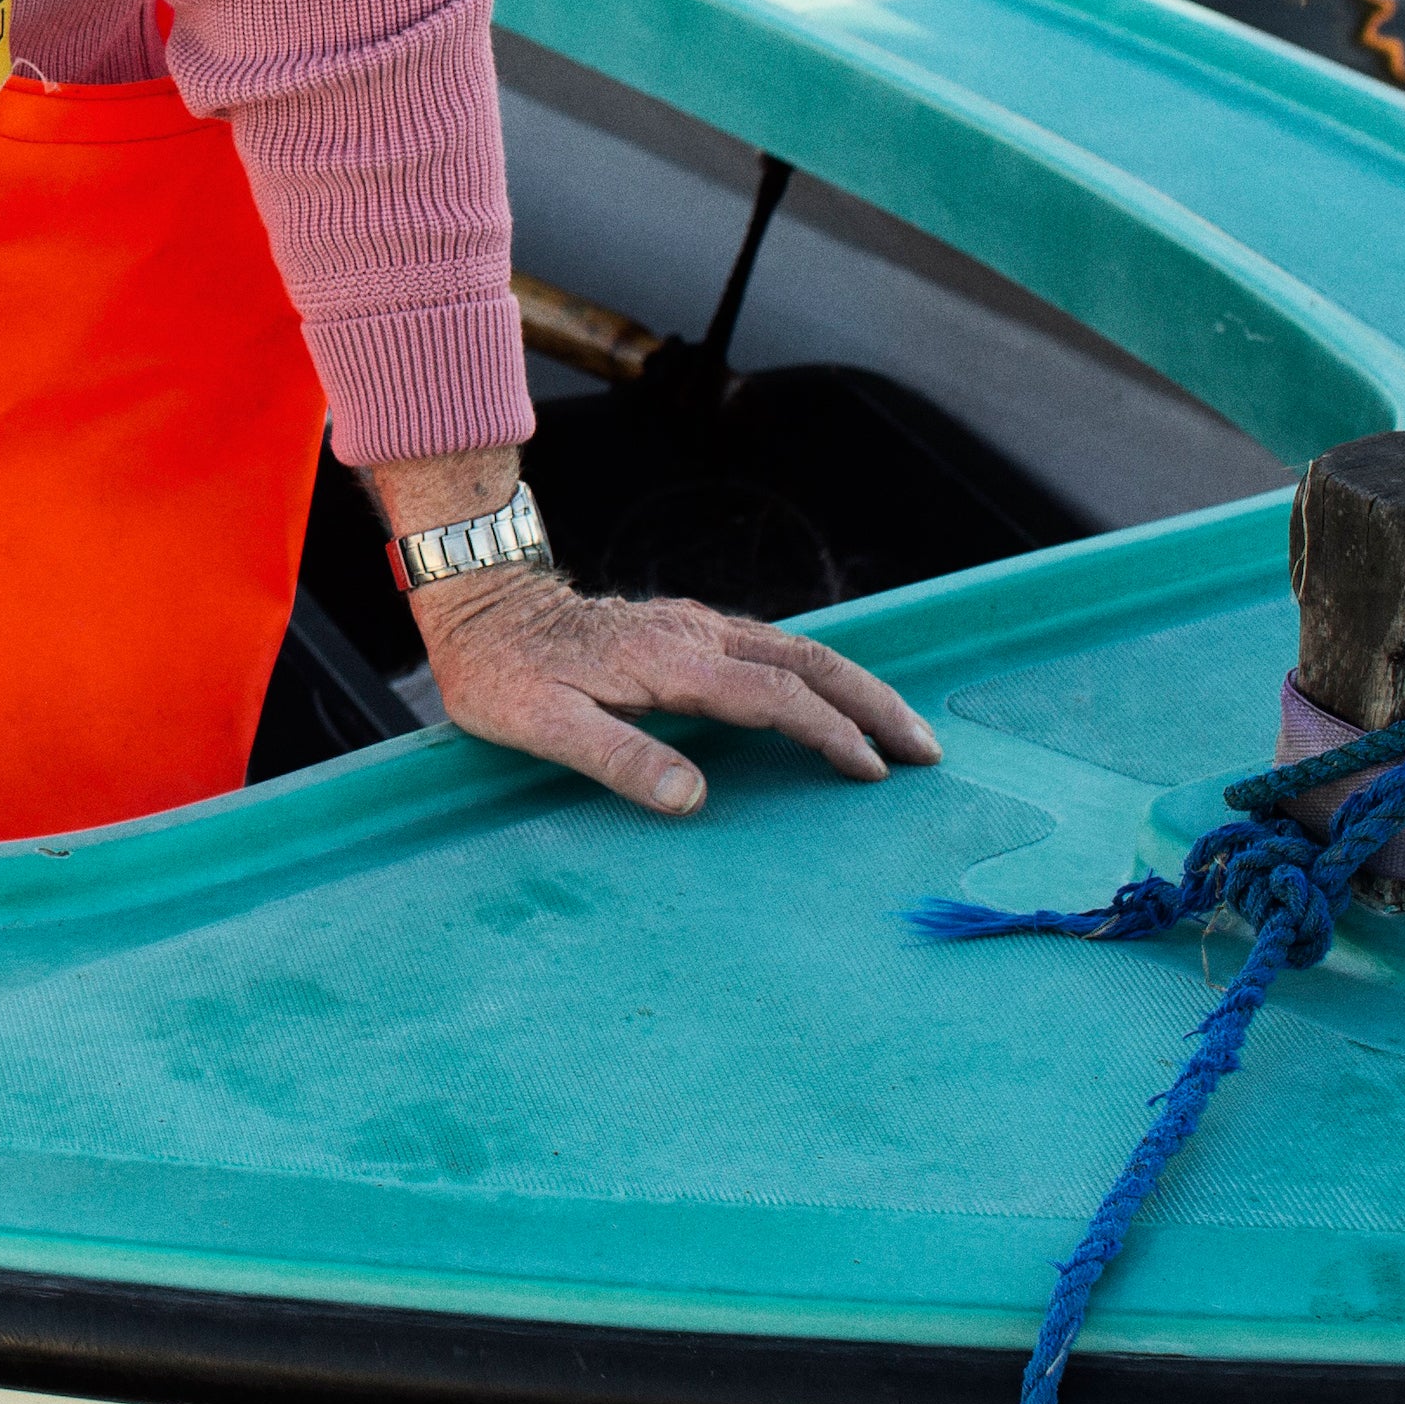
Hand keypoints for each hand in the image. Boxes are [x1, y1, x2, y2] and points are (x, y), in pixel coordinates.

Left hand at [408, 562, 939, 815]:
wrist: (478, 604)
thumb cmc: (502, 673)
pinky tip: (832, 697)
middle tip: (926, 749)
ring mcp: (692, 626)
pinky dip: (818, 673)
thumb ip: (618, 758)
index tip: (870, 770)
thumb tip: (694, 798)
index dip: (827, 733)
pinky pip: (771, 646)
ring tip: (900, 729)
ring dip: (854, 686)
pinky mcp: (685, 629)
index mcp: (669, 661)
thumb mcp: (541, 725)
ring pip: (796, 648)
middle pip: (807, 661)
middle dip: (872, 703)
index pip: (773, 696)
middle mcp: (693, 634)